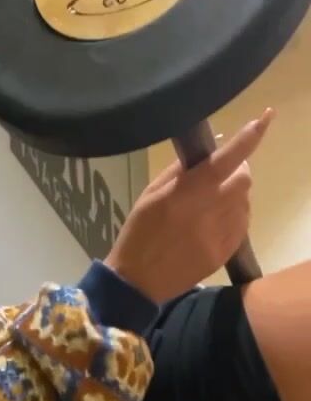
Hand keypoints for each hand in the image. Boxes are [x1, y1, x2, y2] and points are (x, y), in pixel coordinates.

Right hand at [106, 109, 273, 302]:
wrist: (137, 281)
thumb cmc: (139, 232)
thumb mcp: (151, 193)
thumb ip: (182, 169)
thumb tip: (212, 148)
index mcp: (187, 192)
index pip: (226, 159)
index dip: (248, 138)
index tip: (263, 120)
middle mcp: (208, 211)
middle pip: (244, 179)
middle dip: (237, 171)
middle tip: (221, 175)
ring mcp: (219, 235)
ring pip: (245, 203)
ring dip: (234, 196)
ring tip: (212, 204)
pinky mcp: (224, 253)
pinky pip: (242, 226)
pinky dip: (234, 218)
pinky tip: (214, 223)